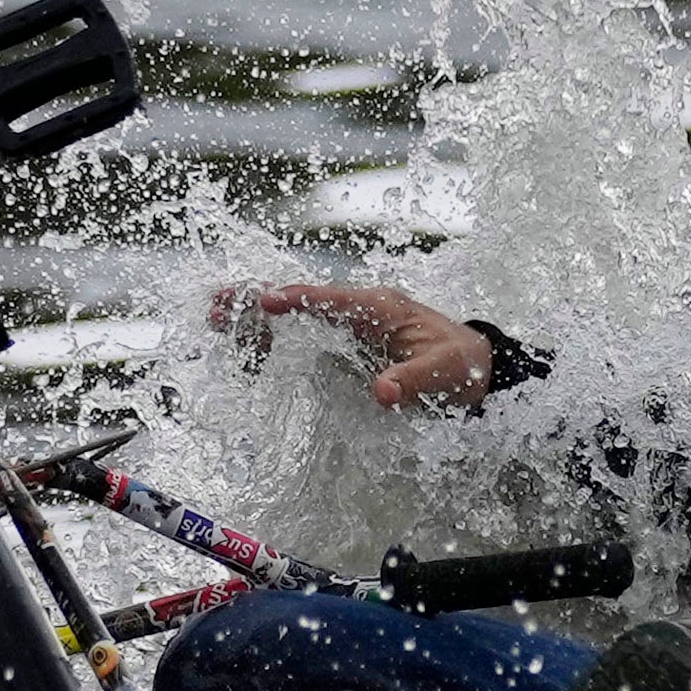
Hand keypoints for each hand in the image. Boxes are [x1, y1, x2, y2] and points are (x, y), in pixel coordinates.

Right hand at [215, 277, 493, 411]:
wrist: (474, 366)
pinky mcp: (346, 338)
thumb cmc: (460, 364)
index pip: (331, 298)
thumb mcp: (444, 373)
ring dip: (257, 316)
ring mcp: (350, 321)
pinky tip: (247, 346)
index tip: (266, 301)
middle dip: (258, 299)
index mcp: (380, 307)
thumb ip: (412, 381)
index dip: (296, 298)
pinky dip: (273, 333)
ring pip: (296, 312)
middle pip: (302, 297)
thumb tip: (380, 392)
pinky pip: (304, 330)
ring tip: (216, 321)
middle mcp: (359, 307)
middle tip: (217, 305)